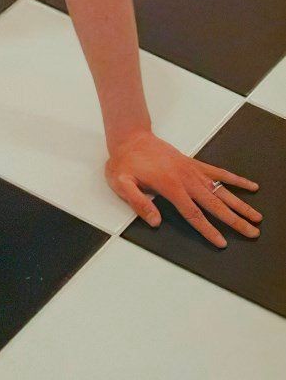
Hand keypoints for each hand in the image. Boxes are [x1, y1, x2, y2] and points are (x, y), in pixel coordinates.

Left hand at [105, 130, 261, 248]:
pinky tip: (249, 185)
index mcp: (170, 186)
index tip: (222, 242)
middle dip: (234, 220)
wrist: (130, 137)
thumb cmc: (125, 162)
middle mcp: (186, 179)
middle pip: (215, 204)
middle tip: (252, 232)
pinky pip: (218, 172)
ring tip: (257, 216)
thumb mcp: (122, 184)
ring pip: (221, 189)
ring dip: (240, 203)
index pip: (193, 213)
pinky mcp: (193, 163)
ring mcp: (192, 170)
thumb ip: (138, 203)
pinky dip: (235, 179)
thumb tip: (155, 221)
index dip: (208, 229)